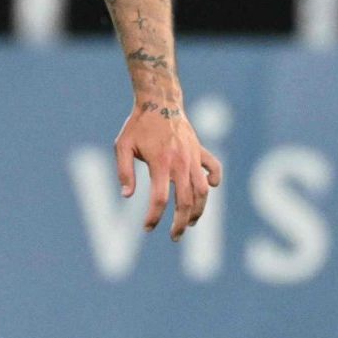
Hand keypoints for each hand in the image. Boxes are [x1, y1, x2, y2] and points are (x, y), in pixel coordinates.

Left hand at [114, 101, 222, 240]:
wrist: (159, 100)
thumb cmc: (137, 125)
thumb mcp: (123, 146)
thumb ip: (124, 171)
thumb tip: (126, 196)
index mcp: (160, 163)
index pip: (160, 199)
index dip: (154, 217)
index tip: (147, 228)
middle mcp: (180, 162)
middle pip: (186, 201)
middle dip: (180, 223)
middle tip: (174, 236)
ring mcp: (193, 157)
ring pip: (203, 191)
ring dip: (199, 210)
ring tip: (190, 222)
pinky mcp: (200, 150)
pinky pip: (214, 167)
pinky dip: (214, 180)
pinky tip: (209, 189)